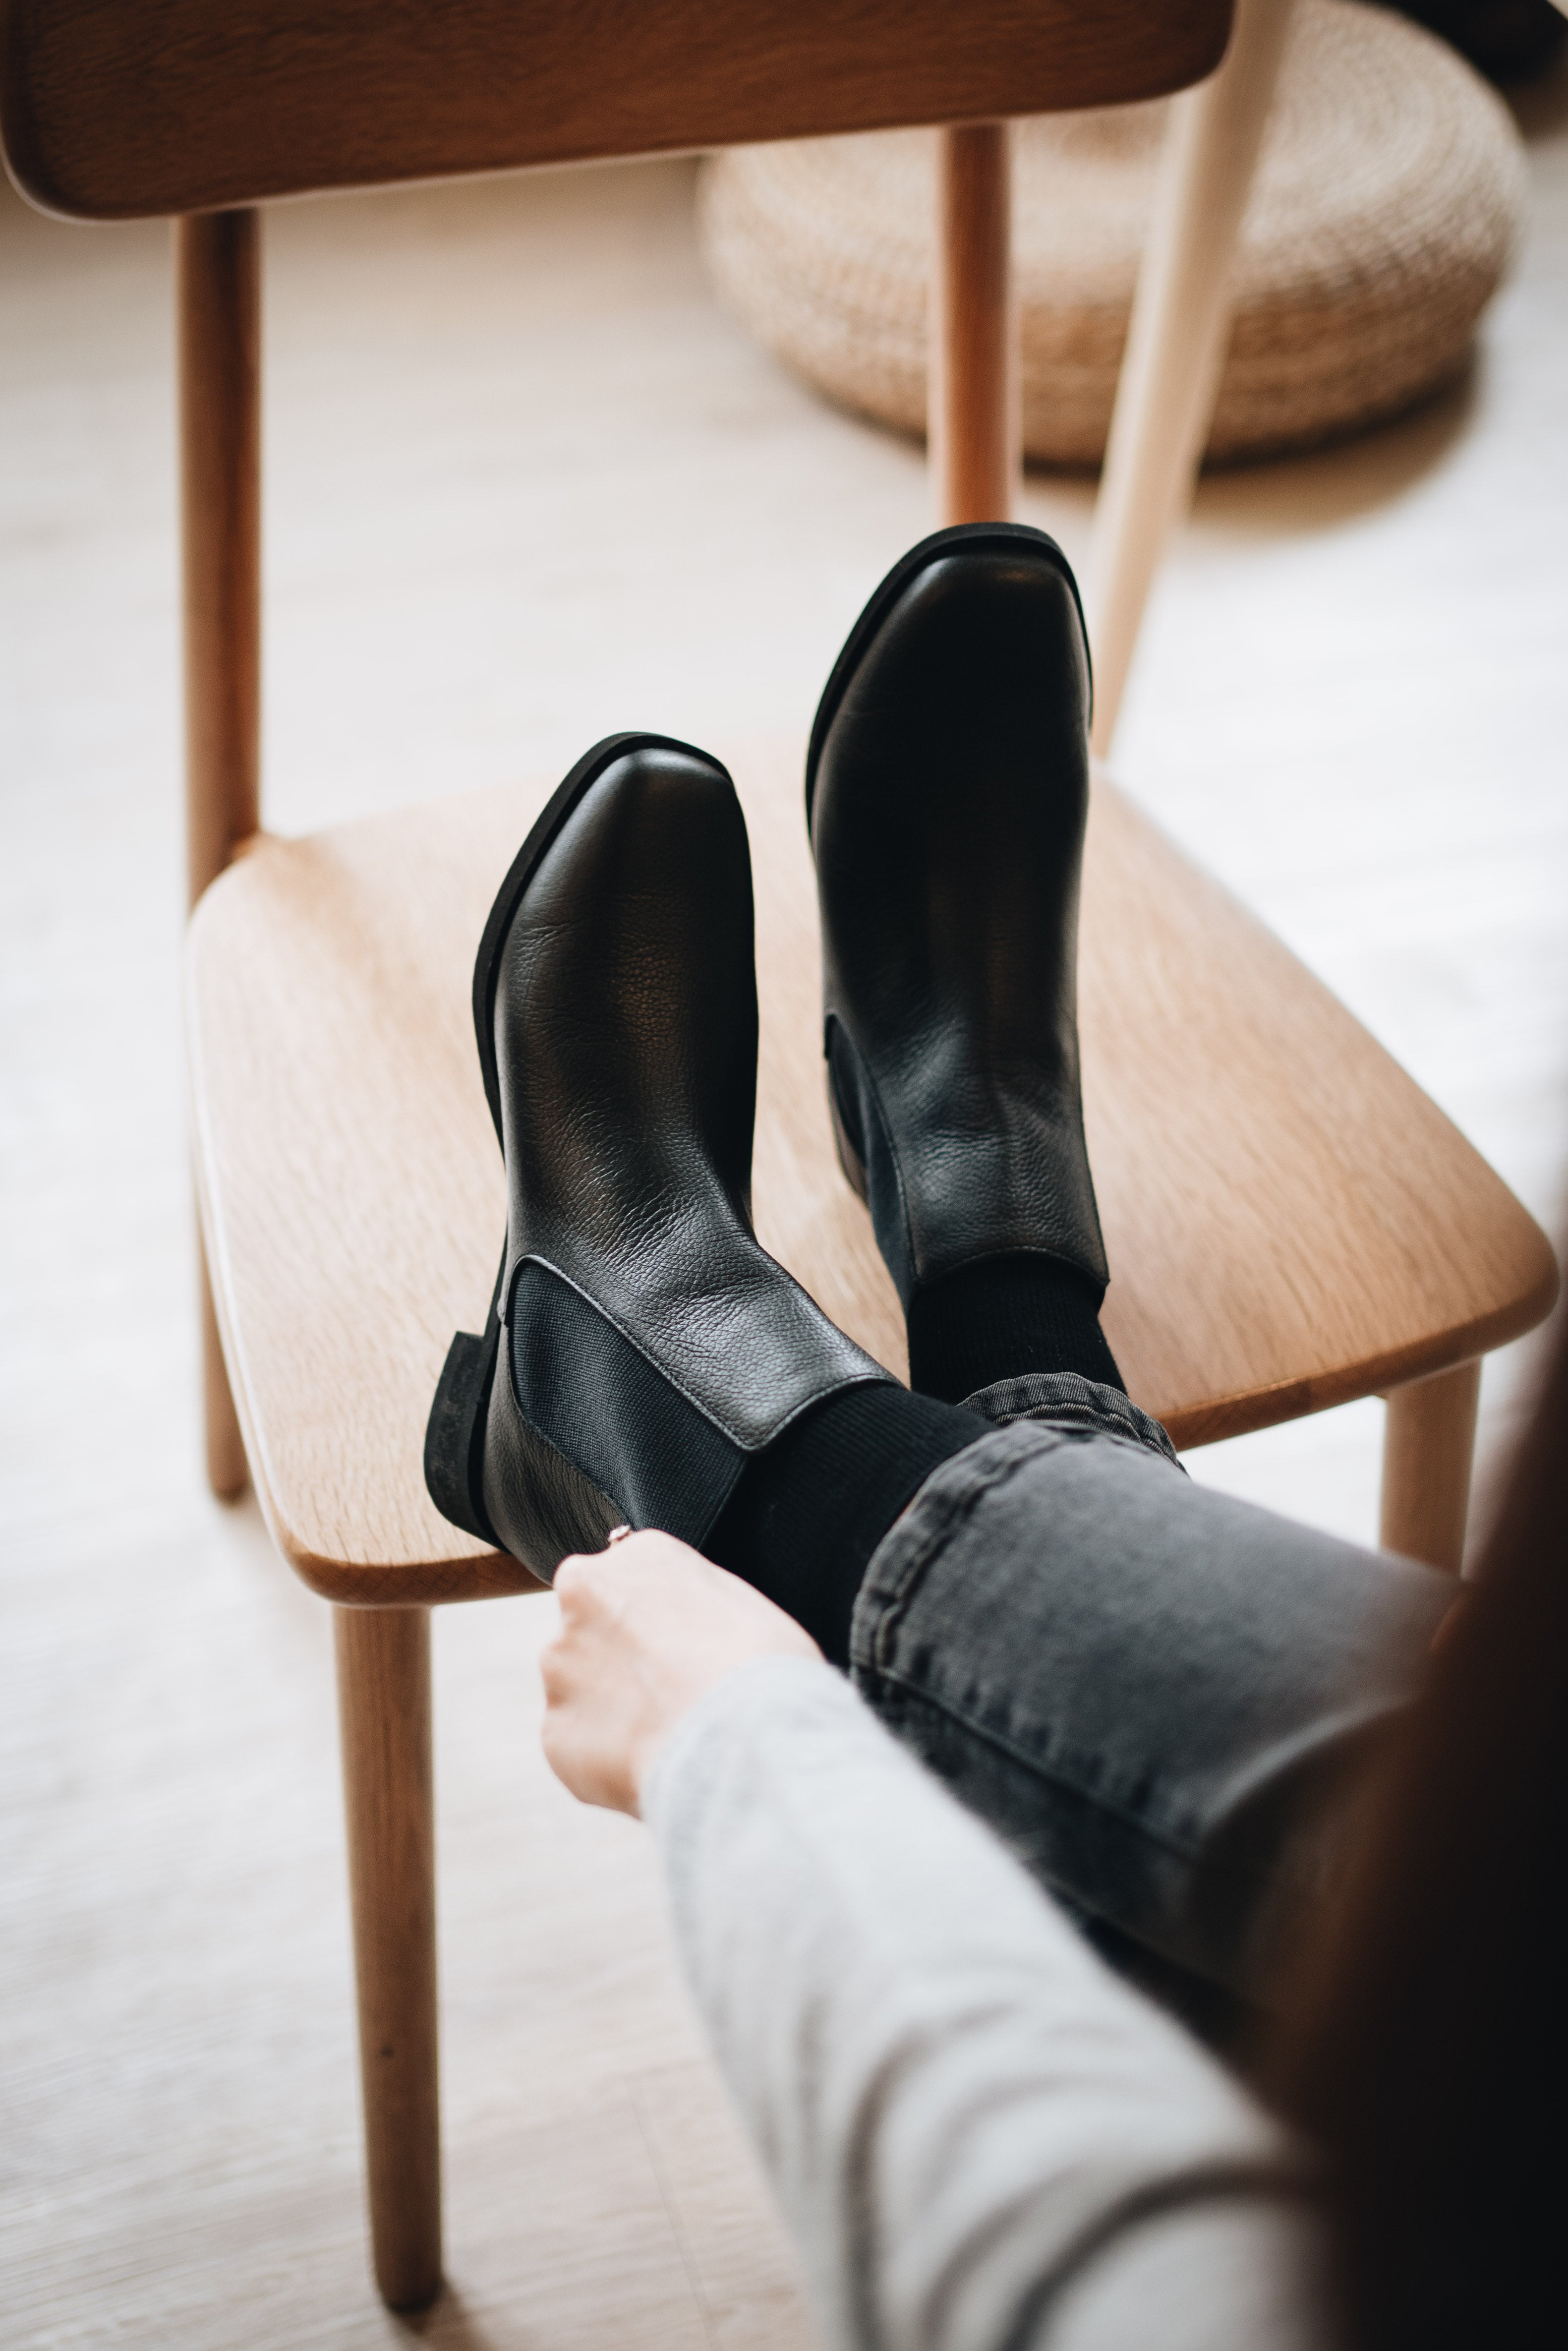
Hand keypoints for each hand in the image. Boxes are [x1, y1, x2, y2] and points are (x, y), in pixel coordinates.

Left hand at [540, 1530, 822, 1815]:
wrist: (743, 1740)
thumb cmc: (760, 1665)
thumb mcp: (734, 1598)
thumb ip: (681, 1594)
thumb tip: (667, 1612)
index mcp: (632, 1556)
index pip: (624, 1581)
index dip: (653, 1620)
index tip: (681, 1648)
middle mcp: (579, 1600)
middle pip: (592, 1631)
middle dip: (621, 1661)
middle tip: (673, 1692)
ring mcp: (560, 1668)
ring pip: (579, 1687)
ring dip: (612, 1708)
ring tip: (669, 1732)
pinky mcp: (554, 1731)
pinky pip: (578, 1743)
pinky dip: (606, 1756)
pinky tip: (653, 1760)